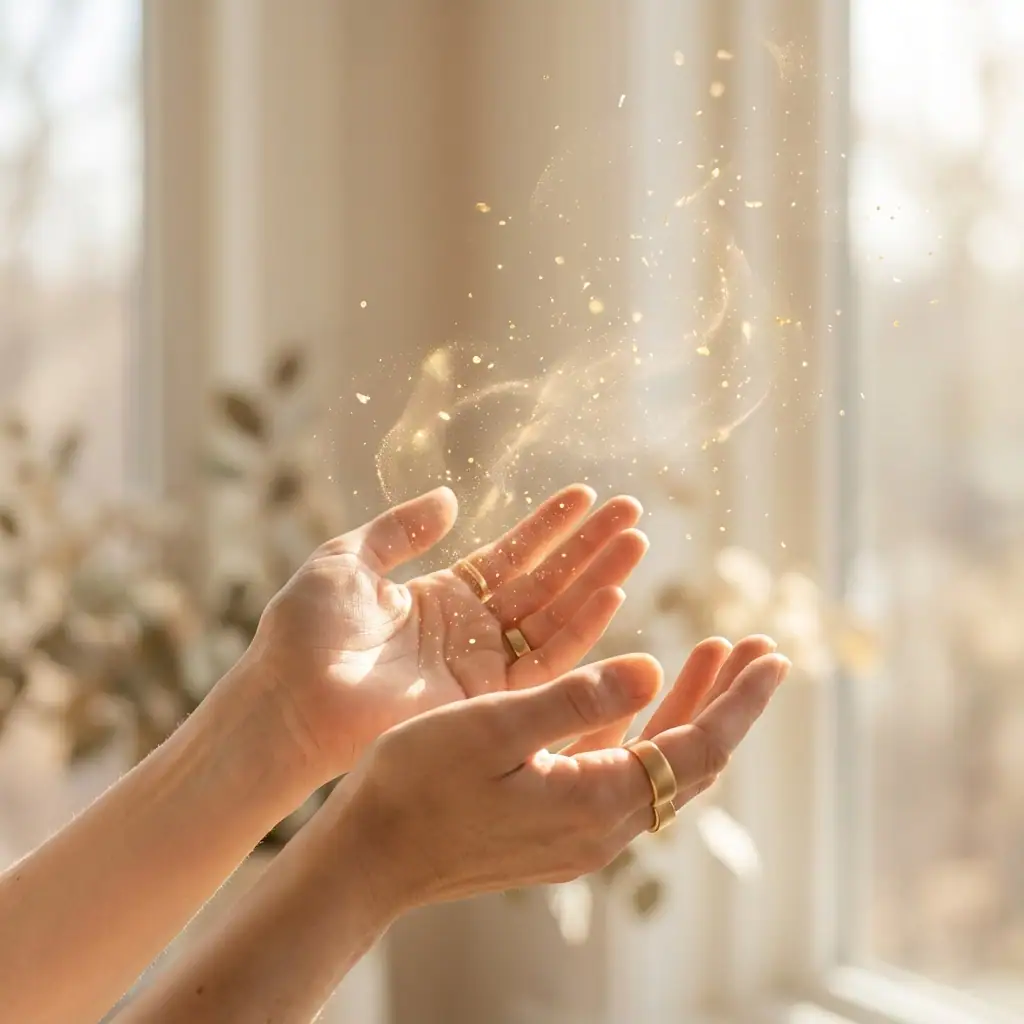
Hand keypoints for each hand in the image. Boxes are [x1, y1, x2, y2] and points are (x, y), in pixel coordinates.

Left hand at [236, 484, 646, 782]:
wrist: (288, 700)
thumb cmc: (305, 631)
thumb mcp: (349, 559)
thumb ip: (401, 529)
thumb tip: (450, 499)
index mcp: (441, 598)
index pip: (510, 556)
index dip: (548, 526)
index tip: (585, 494)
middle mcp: (471, 632)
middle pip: (545, 582)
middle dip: (588, 547)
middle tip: (632, 511)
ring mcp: (481, 667)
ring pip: (556, 616)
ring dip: (597, 579)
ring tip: (634, 540)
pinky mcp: (486, 700)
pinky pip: (546, 661)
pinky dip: (581, 627)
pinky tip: (611, 591)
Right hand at [331, 636, 788, 912]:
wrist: (367, 858)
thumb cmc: (417, 785)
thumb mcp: (495, 726)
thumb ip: (578, 697)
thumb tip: (653, 668)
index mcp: (596, 800)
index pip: (699, 747)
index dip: (741, 700)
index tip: (774, 654)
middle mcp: (602, 824)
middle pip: (691, 758)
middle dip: (726, 700)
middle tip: (754, 646)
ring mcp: (579, 829)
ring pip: (659, 764)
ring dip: (686, 708)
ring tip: (706, 652)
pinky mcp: (555, 824)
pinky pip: (620, 771)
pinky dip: (641, 726)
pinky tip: (637, 691)